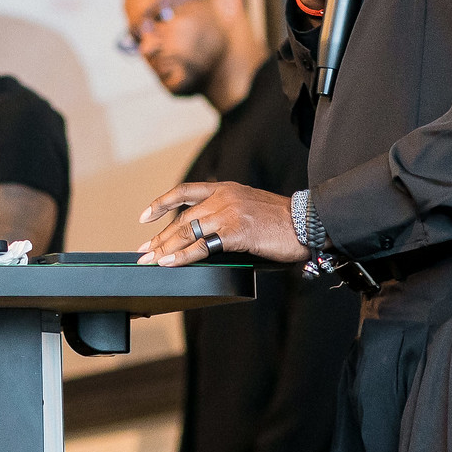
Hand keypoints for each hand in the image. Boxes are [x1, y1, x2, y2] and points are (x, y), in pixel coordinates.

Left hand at [135, 181, 308, 265]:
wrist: (307, 222)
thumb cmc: (281, 221)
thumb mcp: (249, 207)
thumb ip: (226, 214)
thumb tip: (205, 236)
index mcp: (225, 188)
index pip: (184, 192)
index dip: (161, 203)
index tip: (144, 216)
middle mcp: (222, 197)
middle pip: (182, 218)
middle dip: (160, 236)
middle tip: (143, 252)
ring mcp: (228, 213)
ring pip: (187, 231)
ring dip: (165, 249)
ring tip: (150, 261)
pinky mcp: (235, 232)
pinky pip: (202, 246)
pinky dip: (182, 256)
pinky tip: (170, 264)